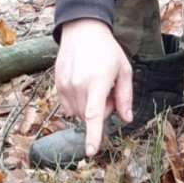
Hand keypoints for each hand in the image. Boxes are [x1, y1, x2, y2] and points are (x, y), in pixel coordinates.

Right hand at [54, 19, 132, 156]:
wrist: (82, 30)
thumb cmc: (107, 50)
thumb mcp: (124, 70)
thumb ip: (125, 97)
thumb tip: (126, 119)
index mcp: (96, 83)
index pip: (93, 115)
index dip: (93, 135)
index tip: (90, 152)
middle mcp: (77, 86)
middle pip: (88, 116)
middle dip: (101, 111)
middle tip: (108, 91)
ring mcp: (64, 86)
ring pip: (77, 114)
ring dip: (88, 107)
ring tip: (94, 86)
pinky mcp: (57, 85)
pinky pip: (67, 107)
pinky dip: (77, 103)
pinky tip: (83, 87)